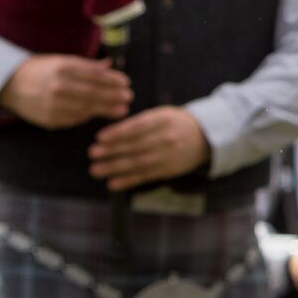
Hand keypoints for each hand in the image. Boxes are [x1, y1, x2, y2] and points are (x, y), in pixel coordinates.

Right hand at [0, 55, 131, 128]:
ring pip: (85, 108)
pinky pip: (73, 119)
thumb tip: (110, 65)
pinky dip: (86, 117)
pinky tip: (97, 115)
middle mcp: (59, 86)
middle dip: (114, 96)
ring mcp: (53, 104)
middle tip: (129, 98)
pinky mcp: (49, 119)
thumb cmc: (40, 69)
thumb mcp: (62, 60)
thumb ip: (87, 65)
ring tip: (121, 110)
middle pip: (93, 93)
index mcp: (64, 67)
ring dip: (105, 109)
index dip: (113, 80)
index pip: (95, 75)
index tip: (127, 83)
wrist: (9, 84)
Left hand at [88, 106, 208, 191]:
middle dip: (112, 150)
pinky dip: (128, 181)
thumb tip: (110, 133)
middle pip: (135, 145)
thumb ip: (140, 122)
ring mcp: (168, 155)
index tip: (99, 137)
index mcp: (163, 119)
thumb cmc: (175, 123)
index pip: (137, 127)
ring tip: (96, 170)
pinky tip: (113, 183)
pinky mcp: (169, 170)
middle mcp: (167, 137)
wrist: (205, 136)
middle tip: (92, 153)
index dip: (117, 133)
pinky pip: (145, 176)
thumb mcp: (162, 114)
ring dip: (115, 167)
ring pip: (138, 162)